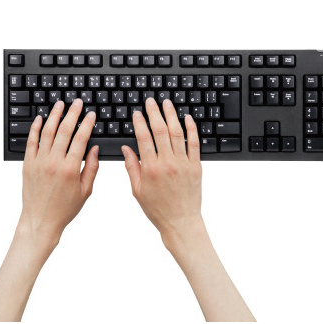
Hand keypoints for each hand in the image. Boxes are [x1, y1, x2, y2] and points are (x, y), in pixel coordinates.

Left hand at [19, 98, 98, 244]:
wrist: (41, 220)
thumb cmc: (64, 209)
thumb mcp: (85, 191)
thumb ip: (91, 168)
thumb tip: (94, 149)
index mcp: (70, 169)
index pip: (80, 139)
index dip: (87, 124)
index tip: (90, 115)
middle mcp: (53, 162)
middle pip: (64, 131)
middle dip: (72, 113)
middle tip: (77, 102)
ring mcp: (39, 162)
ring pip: (47, 132)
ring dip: (54, 116)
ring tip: (60, 104)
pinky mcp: (27, 164)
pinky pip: (31, 142)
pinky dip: (35, 128)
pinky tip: (40, 118)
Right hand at [122, 98, 202, 245]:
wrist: (180, 222)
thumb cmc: (158, 210)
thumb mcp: (137, 190)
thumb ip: (132, 168)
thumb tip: (126, 149)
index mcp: (151, 168)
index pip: (143, 137)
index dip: (139, 122)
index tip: (137, 113)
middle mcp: (167, 163)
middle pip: (160, 130)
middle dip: (154, 112)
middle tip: (151, 101)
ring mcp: (183, 163)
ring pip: (177, 133)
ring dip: (171, 115)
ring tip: (167, 104)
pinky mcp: (196, 166)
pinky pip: (195, 143)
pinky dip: (191, 129)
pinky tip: (187, 118)